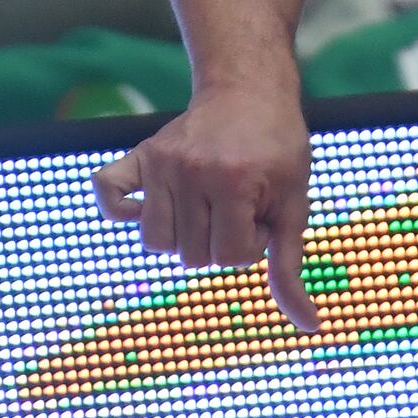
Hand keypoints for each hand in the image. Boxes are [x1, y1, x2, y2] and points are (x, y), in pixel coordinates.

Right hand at [97, 81, 321, 332]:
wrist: (250, 91)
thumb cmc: (278, 151)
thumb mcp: (294, 204)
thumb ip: (289, 266)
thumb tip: (311, 326)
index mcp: (235, 183)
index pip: (229, 258)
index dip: (251, 244)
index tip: (261, 212)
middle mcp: (193, 171)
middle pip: (191, 256)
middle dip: (218, 240)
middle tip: (237, 203)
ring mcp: (163, 162)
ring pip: (155, 243)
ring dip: (182, 235)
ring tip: (206, 204)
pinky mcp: (142, 155)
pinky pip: (107, 193)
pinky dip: (119, 209)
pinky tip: (145, 206)